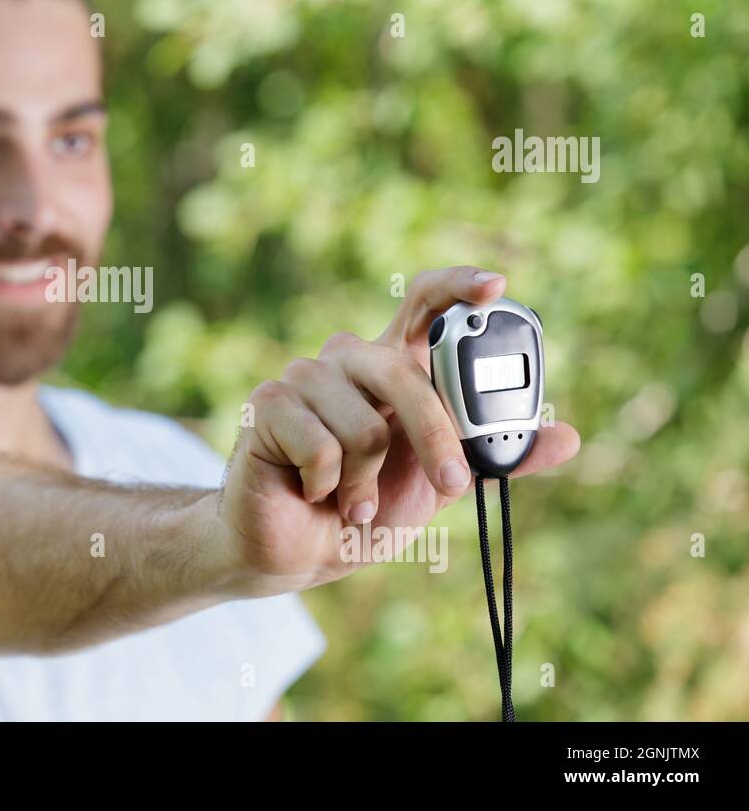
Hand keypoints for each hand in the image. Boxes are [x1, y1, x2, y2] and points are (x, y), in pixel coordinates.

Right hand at [214, 266, 579, 593]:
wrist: (299, 552)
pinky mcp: (266, 404)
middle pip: (404, 372)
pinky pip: (321, 447)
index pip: (424, 302)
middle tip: (447, 485)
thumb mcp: (444, 484)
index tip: (496, 285)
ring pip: (366, 425)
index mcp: (392, 364)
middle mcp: (347, 359)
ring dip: (367, 483)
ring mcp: (303, 377)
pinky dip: (329, 487)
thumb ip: (495, 455)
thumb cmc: (369, 508)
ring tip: (352, 502)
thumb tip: (569, 436)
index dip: (458, 285)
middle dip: (435, 438)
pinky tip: (313, 491)